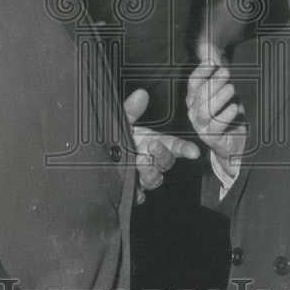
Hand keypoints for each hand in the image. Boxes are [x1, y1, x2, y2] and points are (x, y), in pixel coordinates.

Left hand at [123, 88, 199, 202]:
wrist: (96, 156)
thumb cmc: (114, 137)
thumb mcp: (121, 121)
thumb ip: (131, 109)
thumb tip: (141, 94)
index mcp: (153, 142)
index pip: (174, 145)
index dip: (185, 148)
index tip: (193, 152)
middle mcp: (151, 159)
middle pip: (166, 162)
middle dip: (162, 155)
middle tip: (152, 147)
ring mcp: (142, 176)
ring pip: (155, 179)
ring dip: (150, 173)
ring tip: (137, 164)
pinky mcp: (131, 190)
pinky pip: (139, 195)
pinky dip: (137, 192)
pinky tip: (131, 187)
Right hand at [186, 56, 246, 164]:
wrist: (233, 143)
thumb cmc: (228, 115)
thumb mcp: (223, 91)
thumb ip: (216, 71)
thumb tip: (211, 50)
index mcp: (194, 99)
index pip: (193, 83)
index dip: (201, 71)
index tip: (213, 62)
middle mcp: (194, 112)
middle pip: (199, 95)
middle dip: (212, 82)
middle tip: (226, 73)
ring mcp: (202, 126)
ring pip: (205, 110)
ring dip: (218, 97)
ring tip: (231, 88)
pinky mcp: (212, 138)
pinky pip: (216, 126)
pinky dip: (225, 115)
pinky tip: (235, 108)